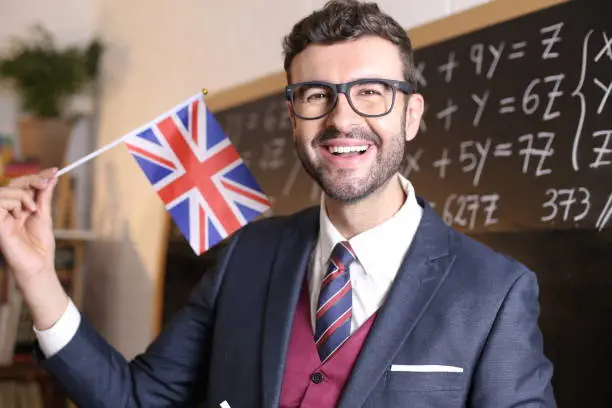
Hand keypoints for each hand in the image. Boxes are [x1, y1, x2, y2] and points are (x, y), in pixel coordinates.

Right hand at [0, 168, 57, 284]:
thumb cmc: (40, 245)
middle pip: (14, 183)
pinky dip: (14, 203)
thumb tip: (51, 177)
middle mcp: (8, 210)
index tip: (54, 170)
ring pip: (5, 190)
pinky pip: (0, 201)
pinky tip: (21, 215)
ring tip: (32, 210)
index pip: (23, 185)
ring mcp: (1, 216)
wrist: (38, 265)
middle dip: (32, 179)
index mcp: (19, 208)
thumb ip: (44, 196)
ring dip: (22, 195)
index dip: (37, 176)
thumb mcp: (44, 215)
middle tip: (47, 183)